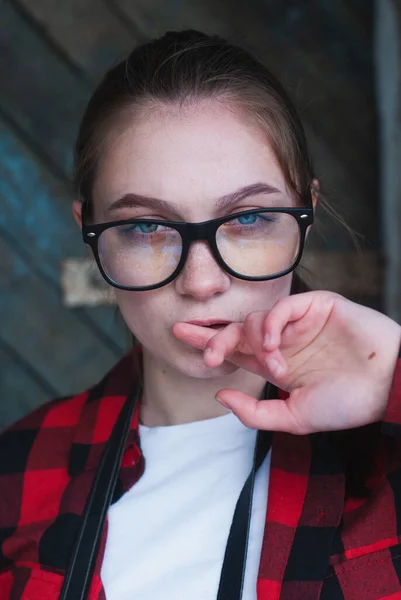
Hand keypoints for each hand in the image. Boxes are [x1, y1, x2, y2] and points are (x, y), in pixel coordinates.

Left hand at [172, 291, 400, 433]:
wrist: (387, 386)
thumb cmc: (347, 403)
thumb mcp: (294, 417)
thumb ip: (255, 412)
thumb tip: (219, 394)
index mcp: (276, 363)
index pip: (234, 350)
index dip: (207, 341)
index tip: (178, 334)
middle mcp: (282, 340)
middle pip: (235, 330)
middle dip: (212, 336)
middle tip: (201, 349)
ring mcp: (297, 322)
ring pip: (254, 319)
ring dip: (254, 343)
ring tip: (275, 367)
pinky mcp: (315, 306)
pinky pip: (280, 308)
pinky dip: (270, 324)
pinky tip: (274, 344)